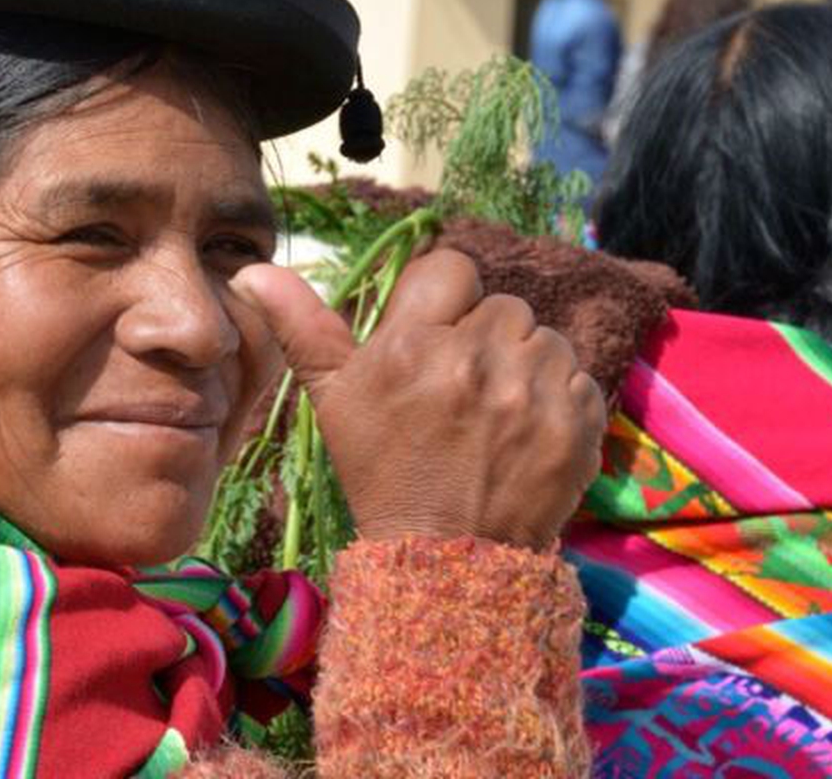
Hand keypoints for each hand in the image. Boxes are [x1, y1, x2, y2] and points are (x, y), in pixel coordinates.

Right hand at [230, 251, 605, 548]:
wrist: (449, 562)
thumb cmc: (385, 474)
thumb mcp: (334, 402)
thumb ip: (302, 327)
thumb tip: (251, 271)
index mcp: (410, 346)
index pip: (453, 268)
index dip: (447, 303)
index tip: (439, 341)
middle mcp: (473, 359)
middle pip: (503, 306)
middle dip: (487, 341)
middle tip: (465, 392)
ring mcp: (531, 390)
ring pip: (545, 339)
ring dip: (527, 369)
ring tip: (499, 417)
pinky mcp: (577, 420)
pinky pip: (580, 377)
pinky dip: (562, 402)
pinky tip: (530, 435)